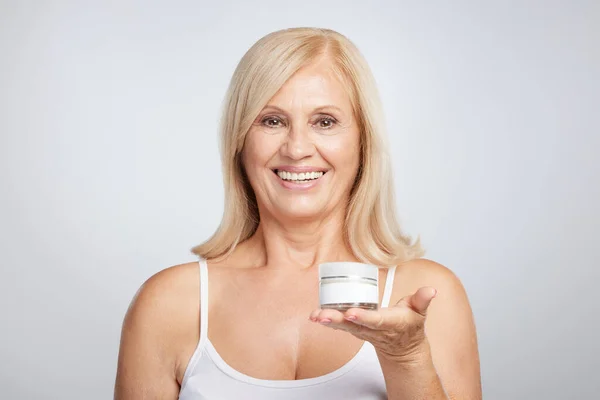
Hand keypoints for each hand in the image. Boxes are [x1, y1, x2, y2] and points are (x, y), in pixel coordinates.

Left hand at [309, 287, 437, 363]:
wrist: (403, 349)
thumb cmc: (409, 326)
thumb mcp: (420, 312)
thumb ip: (422, 300)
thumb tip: (430, 290)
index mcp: (389, 323)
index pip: (376, 320)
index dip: (364, 317)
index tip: (351, 313)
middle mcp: (374, 329)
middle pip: (354, 325)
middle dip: (337, 321)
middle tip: (322, 315)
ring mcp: (363, 331)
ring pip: (344, 326)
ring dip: (328, 321)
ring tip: (314, 315)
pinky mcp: (355, 329)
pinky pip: (340, 326)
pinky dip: (327, 321)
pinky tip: (314, 315)